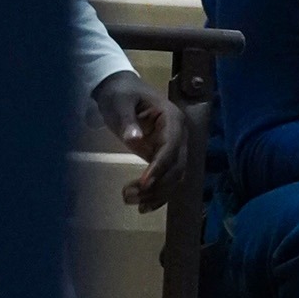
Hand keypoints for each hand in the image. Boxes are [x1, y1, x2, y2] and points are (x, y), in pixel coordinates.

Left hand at [91, 70, 187, 213]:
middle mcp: (179, 134)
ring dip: (157, 193)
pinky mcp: (164, 157)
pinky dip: (158, 195)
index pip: (172, 146)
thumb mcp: (119, 103)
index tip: (144, 183)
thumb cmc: (121, 94)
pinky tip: (143, 207)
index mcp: (172, 118)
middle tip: (127, 195)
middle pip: (177, 166)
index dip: (160, 166)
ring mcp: (173, 147)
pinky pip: (167, 179)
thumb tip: (135, 139)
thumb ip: (127, 120)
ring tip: (129, 200)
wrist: (122, 91)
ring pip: (175, 177)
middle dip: (157, 185)